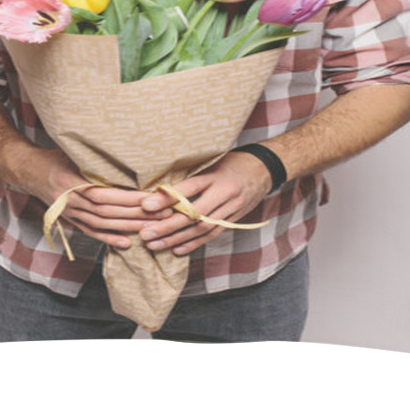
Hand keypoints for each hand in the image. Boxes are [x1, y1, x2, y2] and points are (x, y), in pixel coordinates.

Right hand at [36, 149, 172, 249]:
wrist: (30, 171)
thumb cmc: (56, 157)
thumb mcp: (74, 152)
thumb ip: (97, 159)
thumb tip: (129, 157)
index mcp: (72, 181)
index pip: (105, 193)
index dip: (129, 198)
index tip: (152, 197)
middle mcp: (70, 200)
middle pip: (107, 212)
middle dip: (137, 214)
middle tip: (163, 213)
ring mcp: (69, 213)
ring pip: (102, 224)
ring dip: (128, 227)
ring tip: (153, 227)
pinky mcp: (70, 220)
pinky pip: (91, 232)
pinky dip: (109, 239)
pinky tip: (126, 243)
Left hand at [137, 151, 272, 255]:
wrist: (263, 169)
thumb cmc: (231, 161)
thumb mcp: (212, 160)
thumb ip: (190, 173)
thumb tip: (158, 184)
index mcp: (215, 175)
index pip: (189, 188)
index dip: (167, 198)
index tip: (146, 205)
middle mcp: (224, 193)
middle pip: (193, 215)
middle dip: (167, 226)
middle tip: (145, 234)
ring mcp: (231, 208)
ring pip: (201, 228)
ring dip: (176, 239)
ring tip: (154, 245)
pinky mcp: (234, 219)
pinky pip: (212, 234)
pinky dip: (194, 243)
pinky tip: (177, 250)